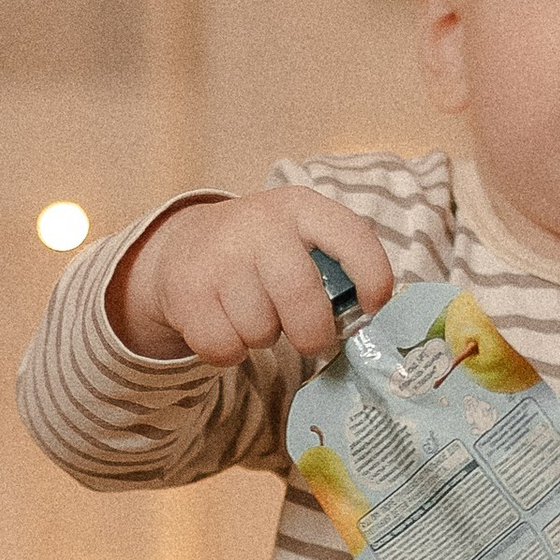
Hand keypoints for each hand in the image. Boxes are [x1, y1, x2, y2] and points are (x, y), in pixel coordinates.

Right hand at [109, 189, 396, 365]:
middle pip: (301, 298)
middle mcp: (260, 225)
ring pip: (260, 330)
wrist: (186, 244)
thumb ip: (334, 269)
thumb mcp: (300, 240)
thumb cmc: (264, 253)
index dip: (373, 277)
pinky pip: (224, 348)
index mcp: (301, 208)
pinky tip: (226, 325)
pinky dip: (230, 352)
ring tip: (255, 315)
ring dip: (264, 338)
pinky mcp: (186, 291)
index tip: (373, 307)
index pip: (352, 237)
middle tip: (310, 339)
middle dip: (313, 334)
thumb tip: (365, 321)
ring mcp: (219, 256)